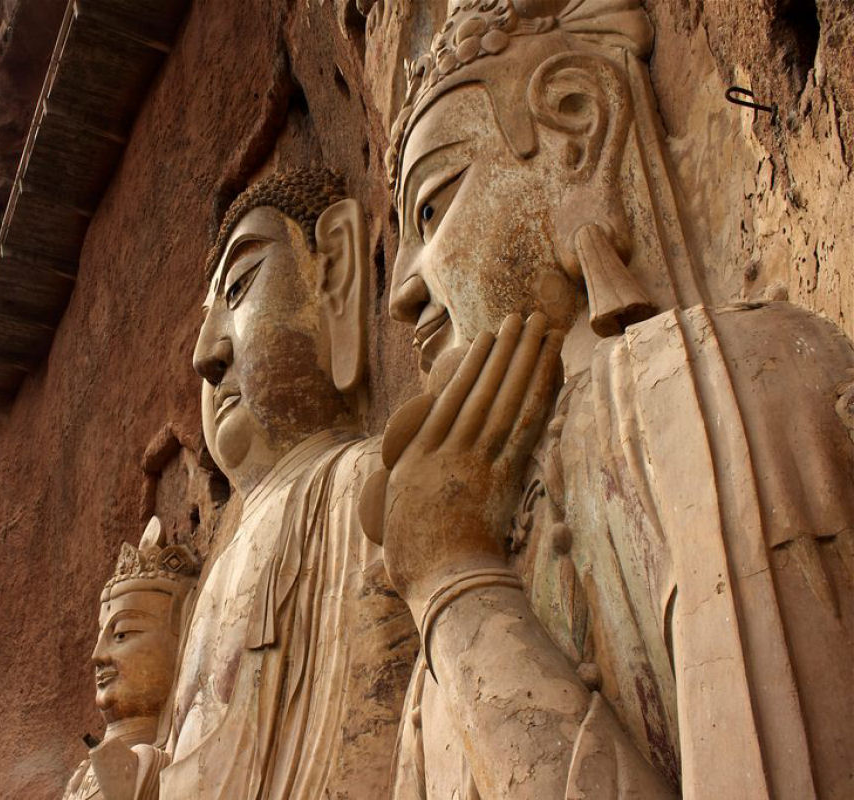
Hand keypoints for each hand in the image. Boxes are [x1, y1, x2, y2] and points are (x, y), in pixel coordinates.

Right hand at [360, 313, 563, 617]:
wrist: (440, 580)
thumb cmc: (416, 560)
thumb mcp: (402, 517)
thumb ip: (412, 490)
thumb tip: (417, 482)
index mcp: (418, 456)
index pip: (450, 398)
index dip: (471, 365)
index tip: (486, 340)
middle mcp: (447, 448)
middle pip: (482, 388)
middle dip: (504, 350)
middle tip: (521, 316)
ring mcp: (476, 459)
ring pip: (504, 396)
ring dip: (523, 357)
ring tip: (537, 325)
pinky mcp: (503, 475)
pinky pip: (523, 424)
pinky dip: (535, 391)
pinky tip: (546, 367)